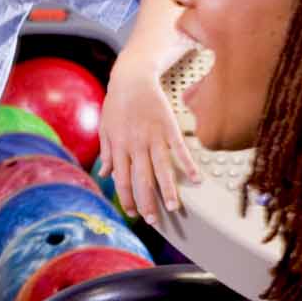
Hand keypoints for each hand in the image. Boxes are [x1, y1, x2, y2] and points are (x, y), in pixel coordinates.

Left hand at [98, 56, 198, 225]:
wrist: (132, 79)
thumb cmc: (117, 104)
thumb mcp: (105, 128)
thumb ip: (106, 152)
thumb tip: (104, 174)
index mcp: (119, 148)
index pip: (122, 181)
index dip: (127, 199)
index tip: (134, 214)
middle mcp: (135, 146)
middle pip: (142, 180)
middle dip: (148, 203)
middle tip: (155, 221)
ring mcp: (153, 138)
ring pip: (161, 169)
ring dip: (169, 190)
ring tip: (175, 208)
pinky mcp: (169, 128)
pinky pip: (179, 150)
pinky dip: (188, 165)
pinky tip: (197, 179)